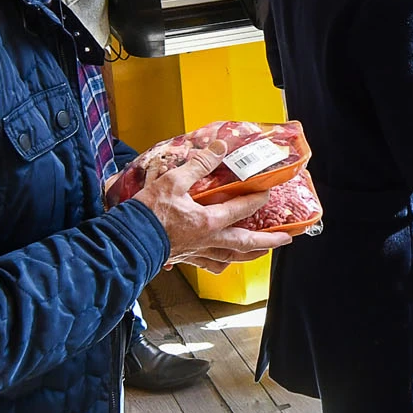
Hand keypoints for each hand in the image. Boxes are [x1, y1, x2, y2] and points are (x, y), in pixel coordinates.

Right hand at [135, 154, 291, 272]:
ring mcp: (196, 252)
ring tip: (259, 253)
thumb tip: (220, 147)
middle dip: (267, 242)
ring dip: (248, 256)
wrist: (127, 241)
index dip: (256, 199)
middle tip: (285, 240)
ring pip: (229, 258)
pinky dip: (219, 265)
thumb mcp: (173, 181)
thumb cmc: (148, 213)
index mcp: (208, 221)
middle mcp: (207, 240)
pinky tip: (222, 263)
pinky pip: (208, 265)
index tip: (268, 193)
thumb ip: (199, 164)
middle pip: (244, 244)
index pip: (240, 210)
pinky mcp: (184, 259)